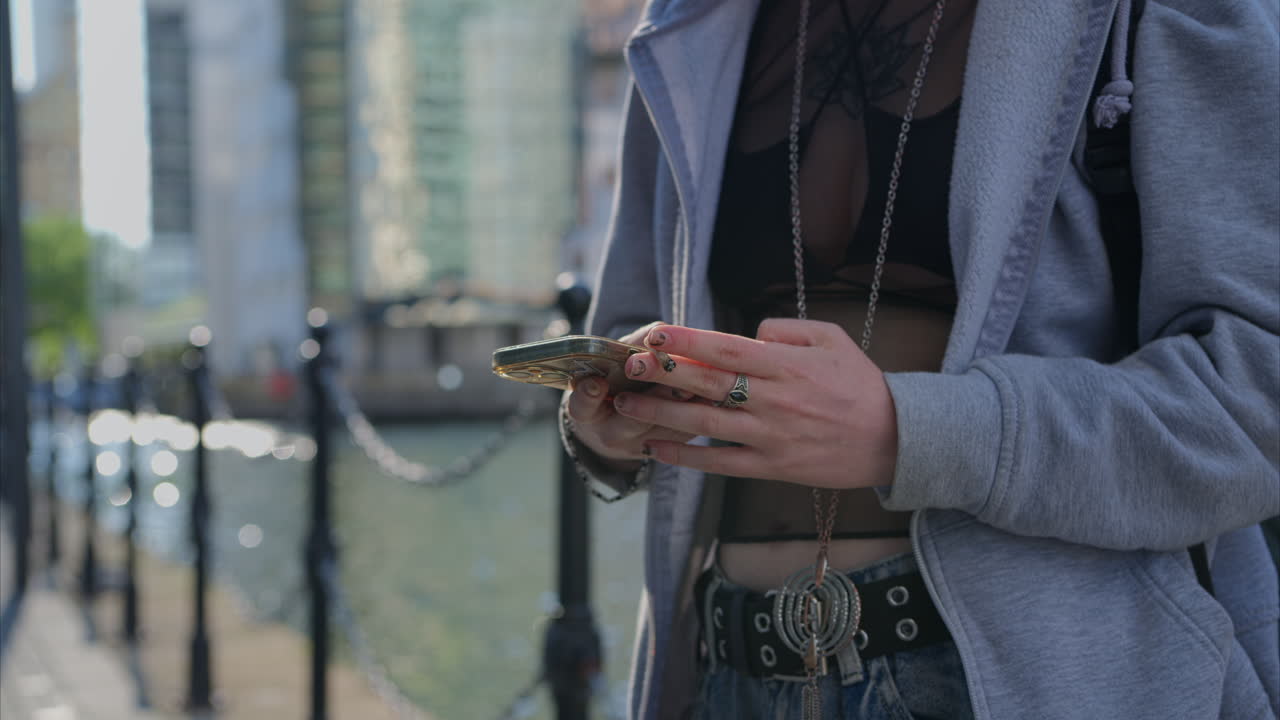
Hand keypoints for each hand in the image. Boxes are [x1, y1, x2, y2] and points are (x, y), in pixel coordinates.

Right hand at [564, 323, 701, 468]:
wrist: (616, 422)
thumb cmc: (613, 380)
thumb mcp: (609, 363)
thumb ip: (629, 347)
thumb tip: (659, 331)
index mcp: (585, 411)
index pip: (580, 407)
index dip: (587, 397)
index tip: (596, 383)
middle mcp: (609, 433)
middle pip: (630, 422)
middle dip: (654, 399)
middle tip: (672, 382)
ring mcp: (637, 447)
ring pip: (662, 431)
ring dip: (682, 408)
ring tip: (699, 388)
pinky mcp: (665, 449)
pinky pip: (683, 435)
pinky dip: (697, 414)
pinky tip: (714, 396)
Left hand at [611, 319, 898, 488]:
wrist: (895, 438)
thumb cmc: (861, 385)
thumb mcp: (833, 339)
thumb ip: (787, 329)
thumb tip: (750, 332)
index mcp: (786, 365)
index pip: (726, 349)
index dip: (687, 340)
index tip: (654, 332)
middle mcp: (773, 400)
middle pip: (707, 384)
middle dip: (663, 373)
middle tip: (627, 366)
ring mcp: (771, 436)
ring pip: (706, 423)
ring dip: (662, 414)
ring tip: (626, 403)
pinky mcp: (772, 467)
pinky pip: (720, 463)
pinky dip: (686, 457)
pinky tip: (656, 448)